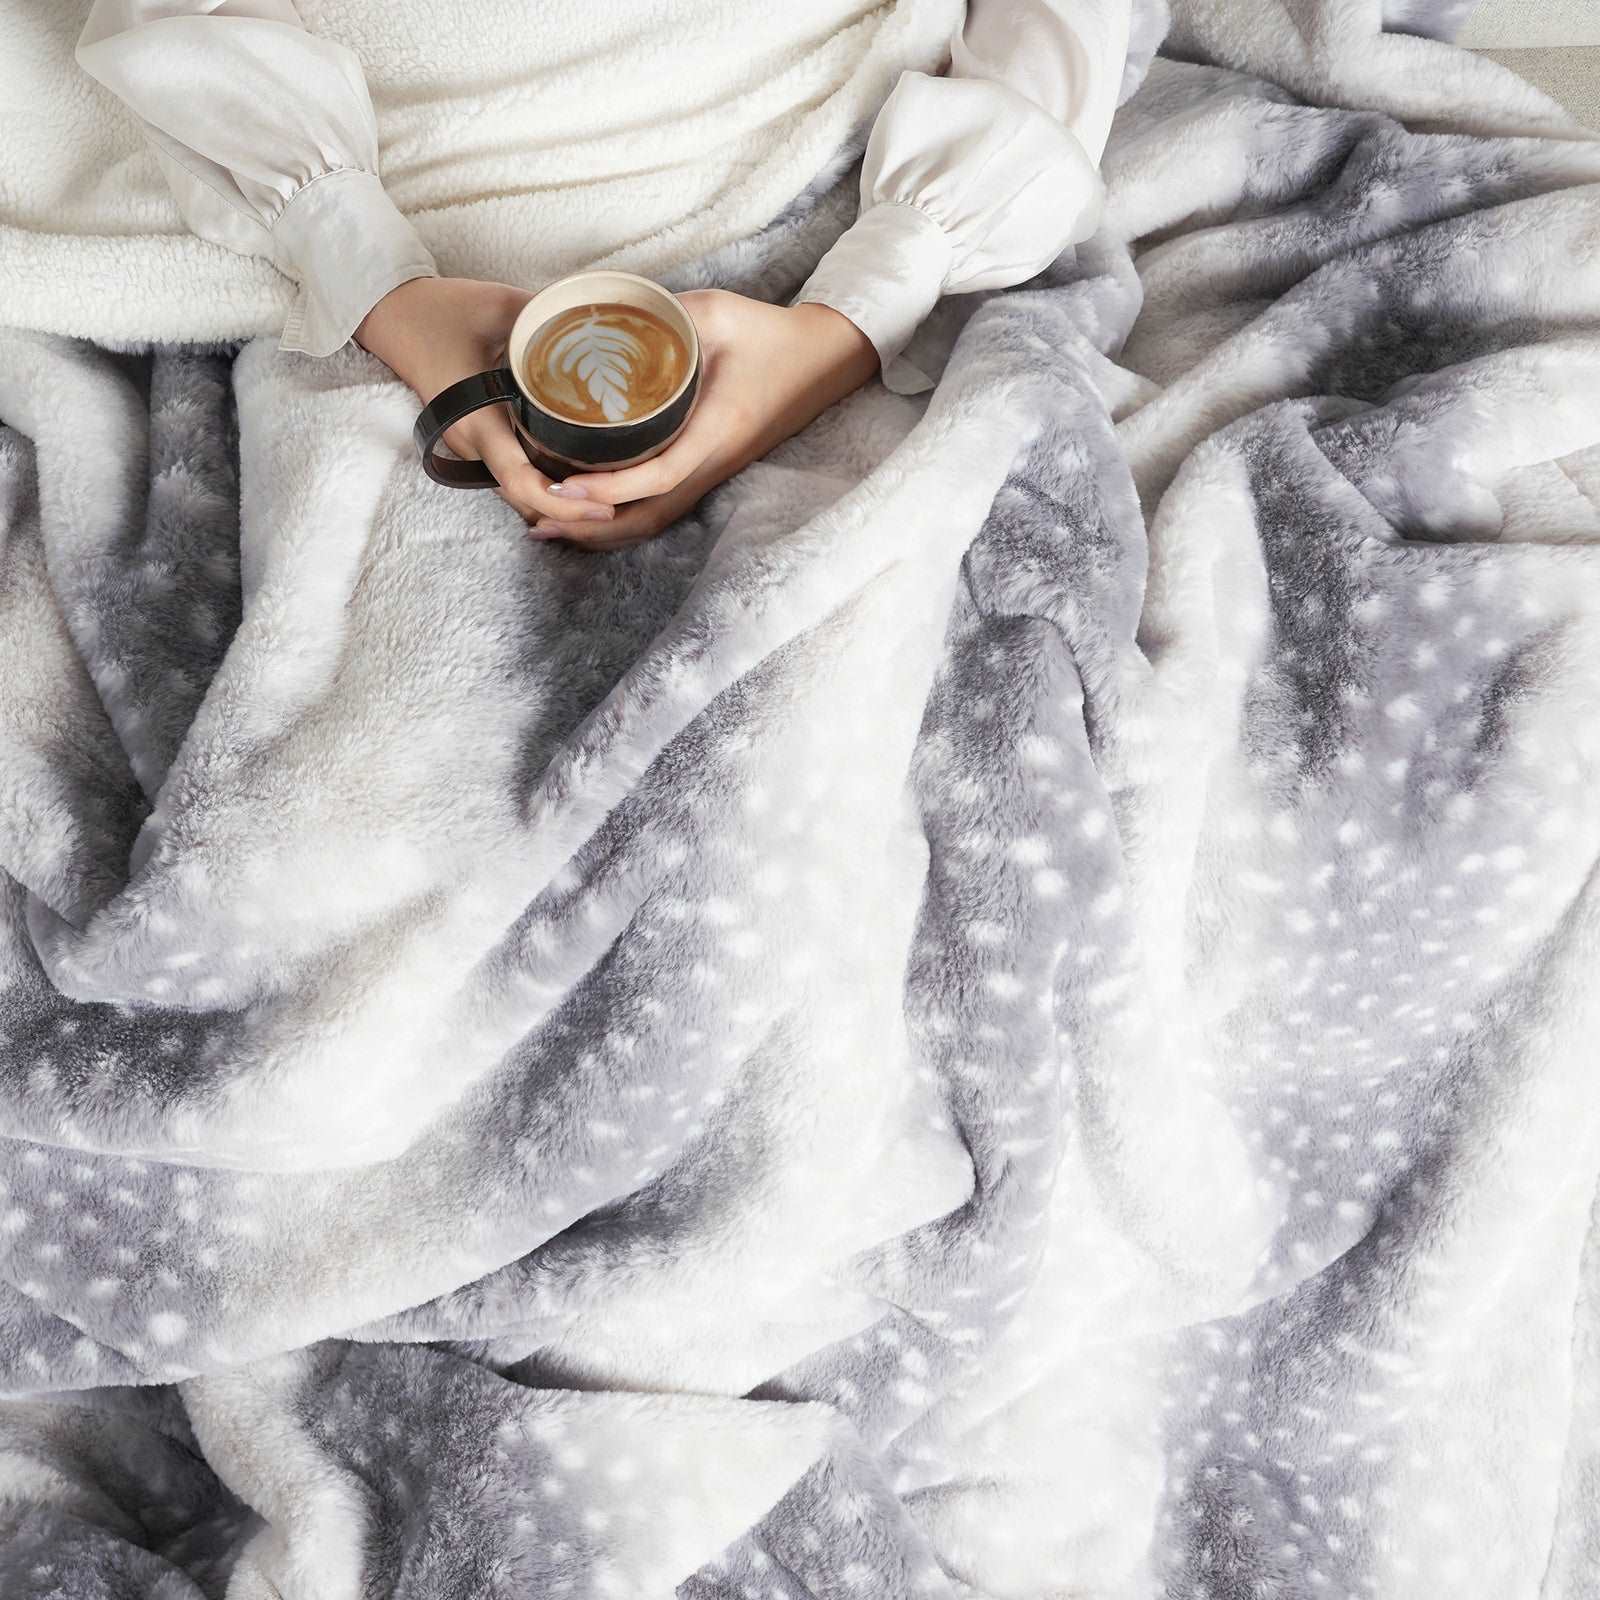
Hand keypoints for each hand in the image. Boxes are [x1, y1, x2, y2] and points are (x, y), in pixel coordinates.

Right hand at [353, 275, 619, 532]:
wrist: (397, 316)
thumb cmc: (444, 310)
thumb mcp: (502, 307)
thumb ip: (553, 323)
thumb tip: (608, 329)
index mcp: (476, 420)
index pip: (521, 482)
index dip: (564, 503)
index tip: (606, 507)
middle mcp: (473, 445)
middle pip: (528, 501)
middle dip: (574, 514)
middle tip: (628, 507)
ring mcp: (473, 448)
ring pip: (522, 494)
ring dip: (563, 504)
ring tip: (615, 500)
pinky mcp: (480, 443)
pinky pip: (517, 476)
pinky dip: (548, 487)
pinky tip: (585, 481)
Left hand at [528, 291, 881, 550]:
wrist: (823, 359)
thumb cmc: (772, 334)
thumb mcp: (717, 312)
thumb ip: (664, 316)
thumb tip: (601, 318)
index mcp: (717, 428)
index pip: (659, 475)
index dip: (609, 489)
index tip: (563, 486)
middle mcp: (715, 462)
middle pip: (649, 517)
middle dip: (592, 527)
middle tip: (535, 517)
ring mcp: (715, 472)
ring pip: (655, 520)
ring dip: (603, 531)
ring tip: (549, 526)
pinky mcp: (711, 470)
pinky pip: (662, 507)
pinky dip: (622, 517)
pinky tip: (589, 513)